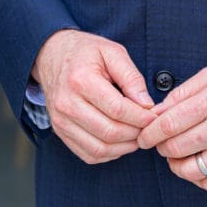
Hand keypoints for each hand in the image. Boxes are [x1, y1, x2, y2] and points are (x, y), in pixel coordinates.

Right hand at [32, 29, 155, 163]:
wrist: (52, 55)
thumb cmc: (86, 52)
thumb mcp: (112, 51)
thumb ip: (131, 77)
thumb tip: (147, 104)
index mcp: (81, 80)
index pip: (117, 109)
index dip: (140, 117)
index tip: (154, 115)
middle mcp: (67, 104)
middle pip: (109, 132)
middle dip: (135, 133)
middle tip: (148, 127)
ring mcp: (61, 121)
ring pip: (99, 148)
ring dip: (124, 147)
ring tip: (138, 135)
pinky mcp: (60, 132)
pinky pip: (88, 154)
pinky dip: (109, 153)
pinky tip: (121, 142)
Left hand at [137, 65, 206, 190]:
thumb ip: (182, 93)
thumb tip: (156, 112)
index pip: (168, 124)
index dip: (149, 133)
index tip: (143, 135)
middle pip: (175, 147)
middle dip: (160, 146)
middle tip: (160, 141)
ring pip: (188, 170)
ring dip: (175, 164)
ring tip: (176, 154)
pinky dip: (195, 177)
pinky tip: (195, 163)